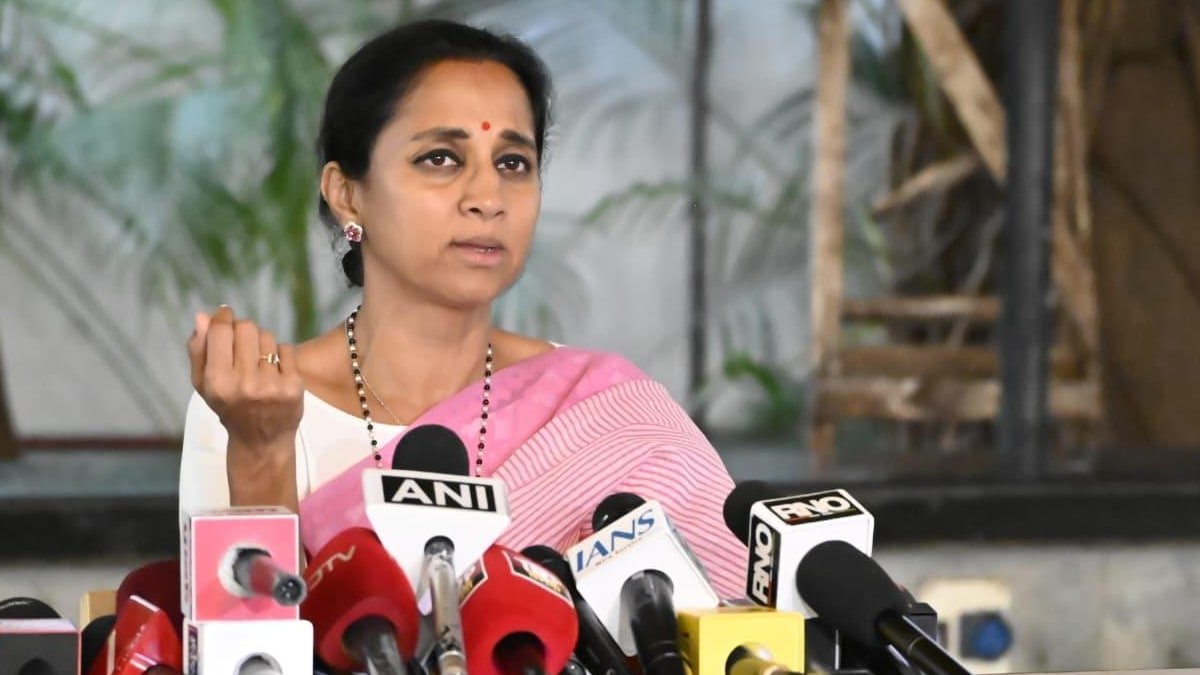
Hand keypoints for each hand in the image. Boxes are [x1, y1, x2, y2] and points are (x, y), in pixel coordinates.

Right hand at [187, 306, 303, 448]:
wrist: (260, 441)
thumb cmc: (228, 407)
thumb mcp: (203, 384)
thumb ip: (199, 350)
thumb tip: (202, 316)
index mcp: (217, 381)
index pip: (220, 331)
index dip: (222, 317)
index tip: (224, 315)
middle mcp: (244, 382)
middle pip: (246, 327)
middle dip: (242, 329)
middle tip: (241, 342)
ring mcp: (271, 385)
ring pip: (267, 336)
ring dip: (261, 342)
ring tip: (257, 360)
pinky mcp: (293, 386)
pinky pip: (286, 349)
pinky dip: (279, 354)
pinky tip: (273, 370)